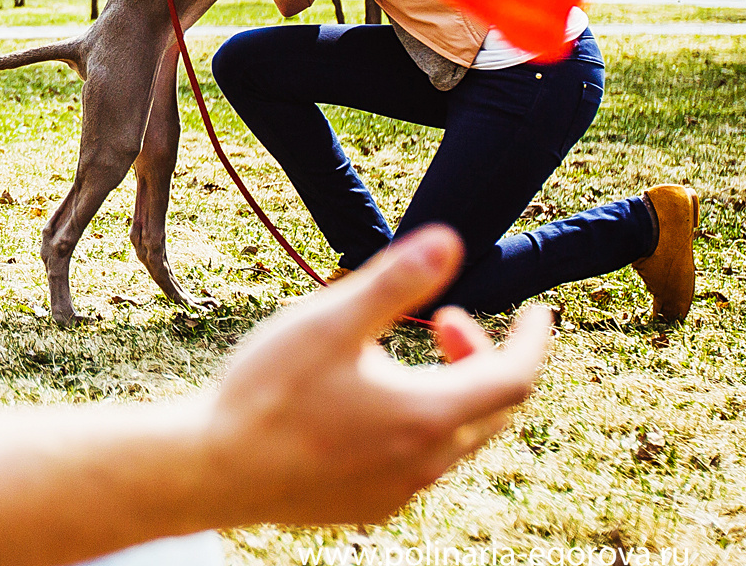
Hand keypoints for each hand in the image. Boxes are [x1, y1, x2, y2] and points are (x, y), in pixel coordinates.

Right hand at [201, 226, 551, 527]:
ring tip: (403, 349)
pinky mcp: (368, 504)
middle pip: (491, 409)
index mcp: (426, 418)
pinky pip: (423, 462)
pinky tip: (376, 396)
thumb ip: (397, 280)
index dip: (534, 341)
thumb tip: (452, 241)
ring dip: (453, 386)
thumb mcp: (332, 320)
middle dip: (485, 356)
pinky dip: (426, 420)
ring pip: (458, 437)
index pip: (514, 379)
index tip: (540, 312)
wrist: (205, 472)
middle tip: (447, 319)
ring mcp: (396, 492)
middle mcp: (422, 465)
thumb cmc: (266, 392)